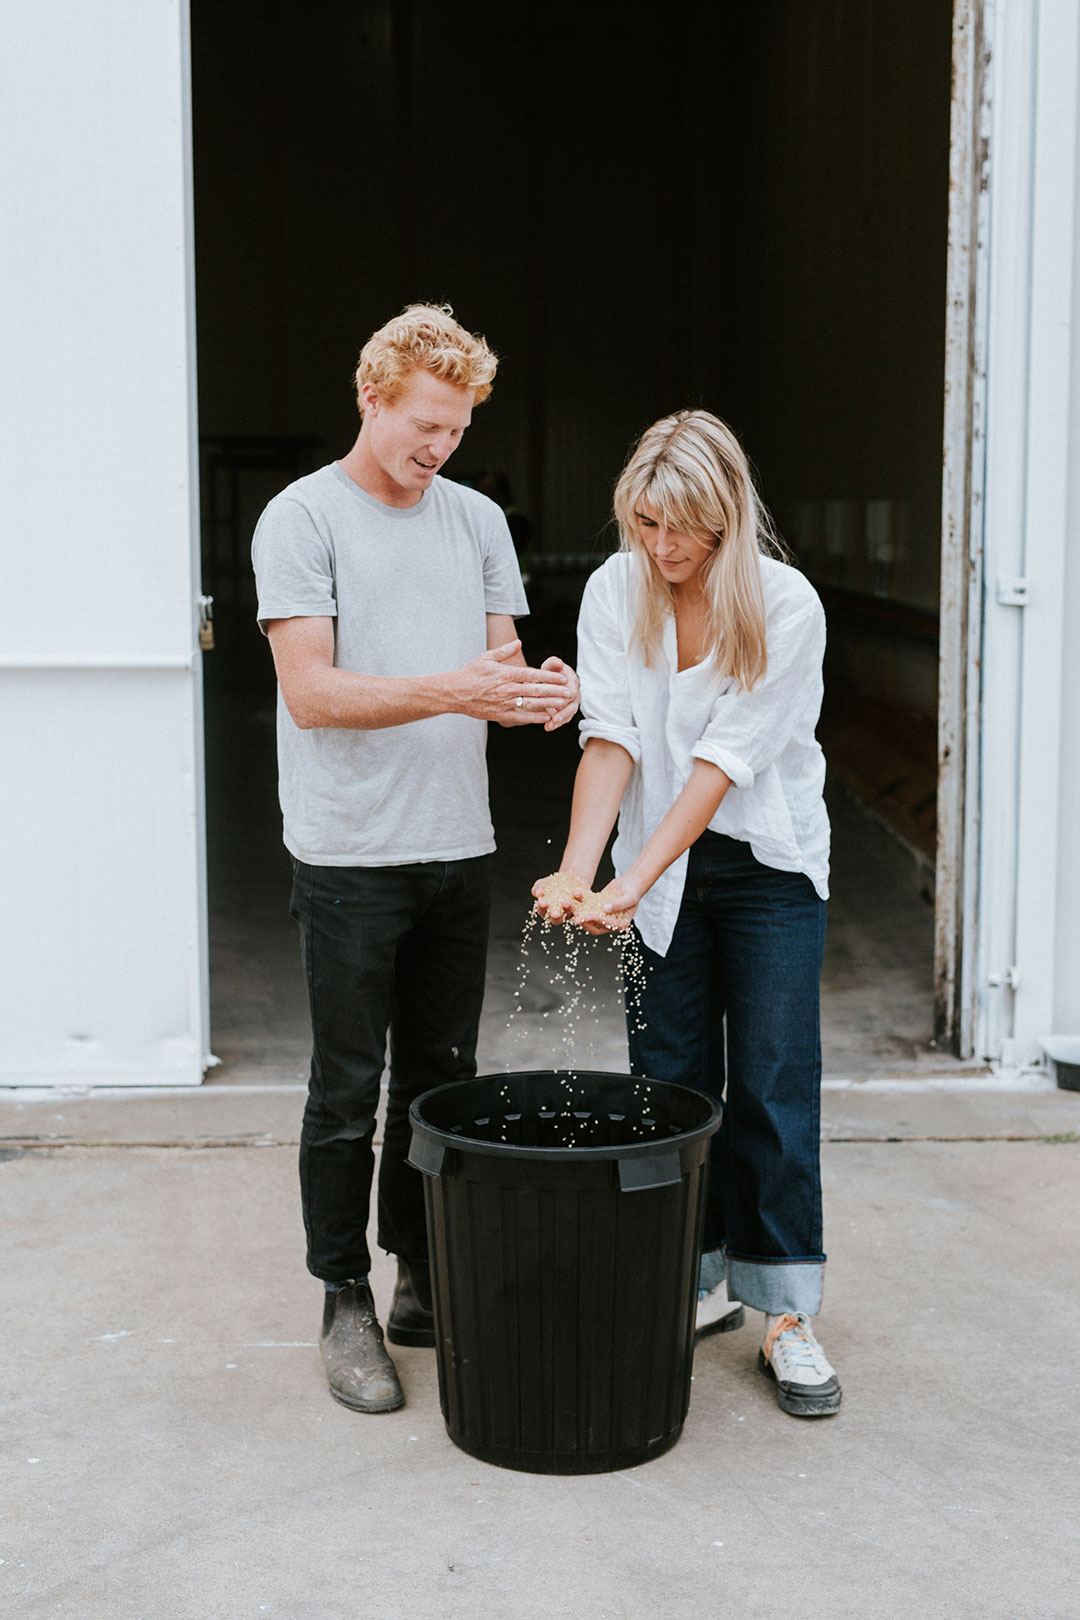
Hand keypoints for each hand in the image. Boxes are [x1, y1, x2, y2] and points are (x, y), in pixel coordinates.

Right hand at [455, 641, 577, 724]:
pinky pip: (520, 717)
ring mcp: (504, 703)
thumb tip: (519, 643)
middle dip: (554, 690)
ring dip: (548, 703)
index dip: (549, 676)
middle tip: (569, 691)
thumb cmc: (470, 673)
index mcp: (505, 673)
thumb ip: (504, 651)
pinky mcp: (500, 714)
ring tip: (563, 703)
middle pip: (535, 689)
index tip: (562, 677)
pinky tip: (546, 717)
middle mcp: (507, 689)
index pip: (532, 674)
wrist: (454, 692)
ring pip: (531, 703)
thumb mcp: (487, 658)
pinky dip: (534, 717)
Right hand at [532, 871, 587, 924]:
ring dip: (568, 909)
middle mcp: (560, 915)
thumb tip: (538, 893)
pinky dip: (579, 898)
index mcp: (547, 911)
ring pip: (570, 914)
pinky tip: (576, 892)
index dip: (542, 908)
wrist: (570, 877)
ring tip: (566, 902)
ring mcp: (572, 912)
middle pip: (556, 920)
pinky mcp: (582, 906)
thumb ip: (538, 888)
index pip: (543, 912)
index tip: (542, 902)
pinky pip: (581, 905)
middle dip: (555, 916)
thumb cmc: (553, 883)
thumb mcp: (543, 884)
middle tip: (555, 912)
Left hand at [538, 657, 580, 730]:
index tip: (559, 703)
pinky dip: (555, 724)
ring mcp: (571, 704)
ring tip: (549, 726)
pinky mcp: (565, 711)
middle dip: (562, 714)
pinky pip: (562, 719)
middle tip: (554, 720)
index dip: (565, 699)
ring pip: (567, 715)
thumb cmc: (551, 671)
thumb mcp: (551, 665)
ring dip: (559, 721)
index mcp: (573, 682)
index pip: (571, 692)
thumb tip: (557, 662)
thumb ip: (554, 663)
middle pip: (571, 707)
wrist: (551, 680)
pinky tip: (547, 727)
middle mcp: (575, 694)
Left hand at [579, 875, 640, 934]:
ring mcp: (602, 915)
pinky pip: (587, 905)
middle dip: (583, 921)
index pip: (604, 926)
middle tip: (575, 917)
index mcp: (619, 924)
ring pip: (587, 916)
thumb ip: (619, 904)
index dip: (594, 921)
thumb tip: (606, 909)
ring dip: (579, 912)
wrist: (631, 882)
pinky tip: (576, 894)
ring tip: (570, 906)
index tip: (585, 916)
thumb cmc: (633, 891)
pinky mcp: (597, 906)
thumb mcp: (629, 898)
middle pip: (593, 926)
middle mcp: (609, 922)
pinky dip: (581, 901)